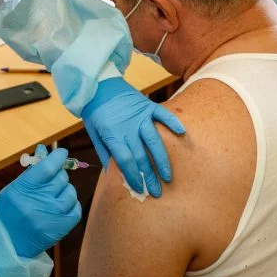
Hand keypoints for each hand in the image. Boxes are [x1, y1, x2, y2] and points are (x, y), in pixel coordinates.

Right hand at [0, 145, 81, 257]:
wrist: (7, 243)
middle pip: (61, 177)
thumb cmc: (9, 212)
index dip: (58, 157)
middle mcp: (40, 201)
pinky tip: (61, 206)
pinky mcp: (62, 228)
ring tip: (53, 196)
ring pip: (70, 191)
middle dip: (58, 175)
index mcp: (24, 189)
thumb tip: (45, 150)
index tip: (61, 153)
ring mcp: (53, 215)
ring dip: (64, 191)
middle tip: (51, 180)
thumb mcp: (14, 188)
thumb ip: (31, 171)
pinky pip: (76, 208)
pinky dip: (70, 204)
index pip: (48, 167)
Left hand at [80, 77, 185, 197]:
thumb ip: (105, 152)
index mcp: (112, 134)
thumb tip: (113, 174)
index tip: (139, 188)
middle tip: (156, 191)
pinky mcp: (148, 105)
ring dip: (162, 160)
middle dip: (149, 176)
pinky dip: (172, 122)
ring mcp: (140, 115)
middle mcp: (128, 126)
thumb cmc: (95, 111)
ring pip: (154, 141)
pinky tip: (182, 133)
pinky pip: (163, 114)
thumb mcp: (94, 133)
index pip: (125, 160)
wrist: (98, 85)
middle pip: (141, 155)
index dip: (133, 176)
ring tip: (168, 176)